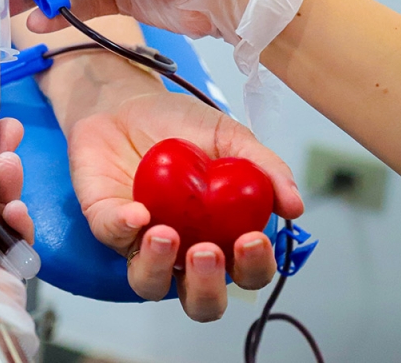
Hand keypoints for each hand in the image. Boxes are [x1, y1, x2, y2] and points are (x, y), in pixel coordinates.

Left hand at [58, 59, 302, 321]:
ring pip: (148, 283)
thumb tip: (295, 205)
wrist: (128, 99)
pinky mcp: (105, 221)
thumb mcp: (230, 137)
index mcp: (221, 235)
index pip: (246, 272)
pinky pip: (113, 237)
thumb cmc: (180, 125)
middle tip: (207, 252)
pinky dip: (124, 227)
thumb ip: (265, 168)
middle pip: (199, 300)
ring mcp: (141, 240)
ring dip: (158, 266)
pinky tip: (137, 211)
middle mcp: (183, 249)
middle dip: (206, 286)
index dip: (254, 267)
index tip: (253, 238)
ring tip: (166, 233)